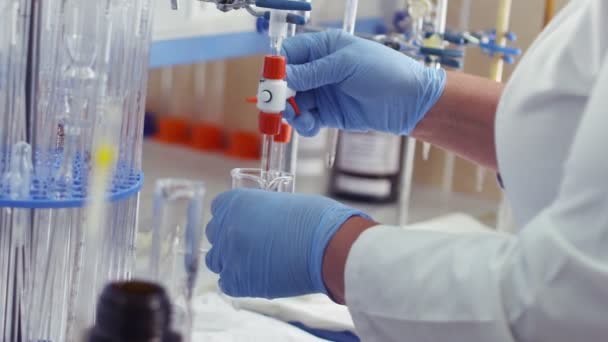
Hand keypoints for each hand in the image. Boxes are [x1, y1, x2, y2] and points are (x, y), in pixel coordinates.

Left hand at [205, 189, 369, 298]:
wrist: (328, 246)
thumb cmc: (316, 220)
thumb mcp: (282, 203)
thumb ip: (261, 211)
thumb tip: (261, 222)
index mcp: (236, 202)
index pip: (218, 208)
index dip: (232, 217)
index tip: (245, 223)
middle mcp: (227, 226)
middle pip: (215, 234)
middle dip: (230, 238)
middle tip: (253, 244)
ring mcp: (229, 255)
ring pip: (216, 260)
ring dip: (231, 260)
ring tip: (255, 263)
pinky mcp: (237, 281)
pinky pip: (226, 283)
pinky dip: (239, 281)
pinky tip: (258, 277)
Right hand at [282, 29, 445, 136]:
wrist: (410, 102)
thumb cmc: (385, 72)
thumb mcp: (347, 65)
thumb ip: (314, 72)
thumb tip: (284, 78)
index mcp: (324, 48)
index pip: (290, 53)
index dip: (278, 66)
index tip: (273, 81)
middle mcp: (319, 70)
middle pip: (287, 81)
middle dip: (280, 94)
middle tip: (277, 106)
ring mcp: (323, 92)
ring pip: (294, 103)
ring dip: (291, 112)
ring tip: (300, 118)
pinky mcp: (328, 114)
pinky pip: (306, 119)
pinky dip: (303, 125)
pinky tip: (310, 126)